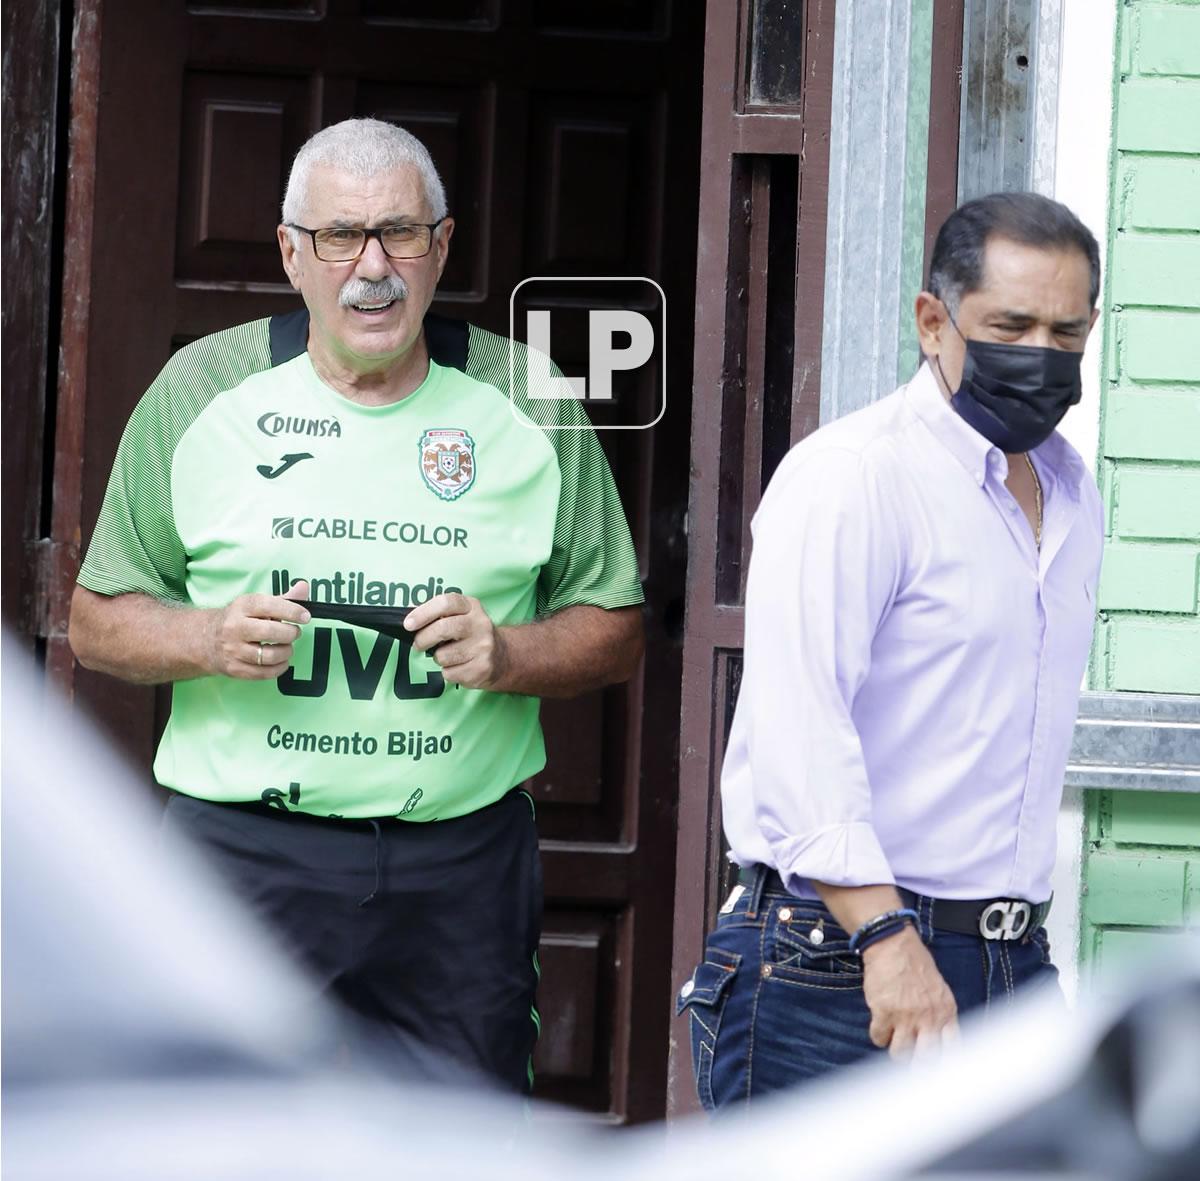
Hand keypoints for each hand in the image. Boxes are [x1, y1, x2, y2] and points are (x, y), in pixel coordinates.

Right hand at [206, 581, 310, 679]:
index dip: (291, 611)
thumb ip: (283, 598)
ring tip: (287, 647)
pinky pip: (264, 673)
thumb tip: (303, 587)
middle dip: (290, 633)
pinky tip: (281, 661)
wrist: (205, 639)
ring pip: (269, 655)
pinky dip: (279, 668)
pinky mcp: (235, 668)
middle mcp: (235, 627)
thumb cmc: (239, 620)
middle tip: (294, 633)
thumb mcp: (256, 604)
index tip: (305, 617)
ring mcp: (233, 650)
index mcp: (242, 607)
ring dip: (286, 652)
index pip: (269, 606)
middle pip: (270, 632)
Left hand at [405, 593, 509, 689]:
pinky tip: (459, 666)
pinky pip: (450, 673)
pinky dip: (448, 672)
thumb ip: (438, 614)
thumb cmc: (471, 634)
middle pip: (443, 628)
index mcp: (472, 606)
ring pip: (443, 656)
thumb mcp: (461, 615)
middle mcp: (480, 624)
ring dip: (438, 658)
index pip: (445, 603)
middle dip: (424, 638)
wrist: (502, 657)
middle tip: (418, 644)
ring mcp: (483, 647)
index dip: (423, 612)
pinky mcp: (482, 668)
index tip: (408, 624)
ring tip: (448, 655)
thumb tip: (408, 619)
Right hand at [861, 925, 957, 1057]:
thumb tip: (941, 1040)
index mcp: (946, 1012)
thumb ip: (942, 1015)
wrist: (893, 943)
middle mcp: (928, 1018)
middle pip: (927, 1059)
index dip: (947, 1065)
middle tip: (912, 1062)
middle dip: (918, 1066)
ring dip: (896, 1050)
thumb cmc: (915, 963)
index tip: (939, 1071)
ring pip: (901, 1054)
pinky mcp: (883, 1012)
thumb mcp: (940, 989)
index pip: (954, 1050)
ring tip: (894, 1041)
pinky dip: (879, 1035)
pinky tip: (880, 1026)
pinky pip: (879, 1038)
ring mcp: (905, 1016)